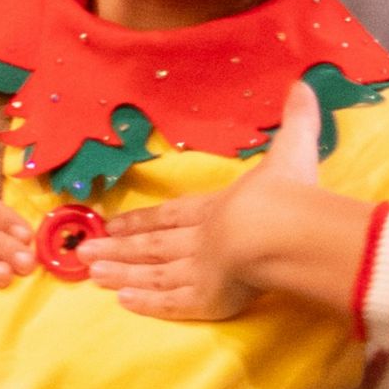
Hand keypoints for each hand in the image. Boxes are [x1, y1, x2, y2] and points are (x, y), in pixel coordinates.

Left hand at [81, 82, 327, 320]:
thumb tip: (304, 84)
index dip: (142, 219)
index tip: (113, 222)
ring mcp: (200, 270)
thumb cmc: (284, 192)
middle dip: (118, 246)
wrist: (281, 230)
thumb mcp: (292, 149)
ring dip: (121, 273)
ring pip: (153, 274)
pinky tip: (124, 302)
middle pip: (152, 244)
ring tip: (91, 274)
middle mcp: (200, 239)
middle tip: (84, 249)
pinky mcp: (208, 299)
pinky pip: (171, 304)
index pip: (171, 214)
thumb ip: (297, 120)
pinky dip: (148, 304)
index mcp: (215, 206)